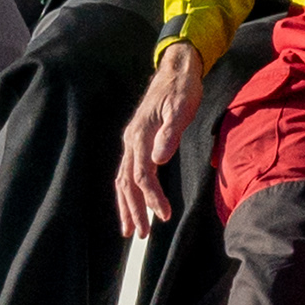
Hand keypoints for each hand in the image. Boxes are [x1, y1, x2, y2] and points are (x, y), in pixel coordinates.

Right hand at [117, 40, 202, 237]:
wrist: (176, 71)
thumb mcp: (181, 107)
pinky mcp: (136, 142)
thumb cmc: (182, 89)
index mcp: (140, 135)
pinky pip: (127, 171)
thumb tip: (159, 159)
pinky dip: (128, 191)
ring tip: (131, 229)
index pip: (142, 174)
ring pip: (122, 179)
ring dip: (126, 205)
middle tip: (141, 234)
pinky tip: (132, 204)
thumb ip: (170, 133)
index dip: (151, 196)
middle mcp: (131, 140)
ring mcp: (132, 141)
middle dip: (133, 209)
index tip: (164, 215)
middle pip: (127, 182)